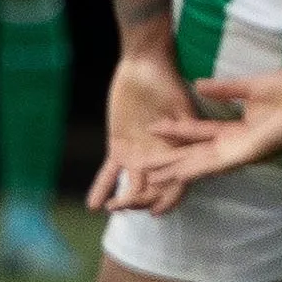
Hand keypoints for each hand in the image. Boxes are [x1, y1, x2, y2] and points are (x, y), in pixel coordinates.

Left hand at [87, 47, 200, 213]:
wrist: (144, 68)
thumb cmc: (168, 84)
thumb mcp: (181, 107)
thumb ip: (185, 130)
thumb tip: (188, 149)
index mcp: (178, 152)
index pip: (176, 182)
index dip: (169, 199)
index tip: (158, 212)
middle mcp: (159, 159)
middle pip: (153, 189)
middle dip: (142, 201)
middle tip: (127, 205)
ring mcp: (138, 155)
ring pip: (132, 186)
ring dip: (122, 200)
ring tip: (110, 207)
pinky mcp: (119, 148)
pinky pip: (109, 172)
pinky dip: (101, 187)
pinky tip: (93, 204)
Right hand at [103, 68, 281, 213]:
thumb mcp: (251, 86)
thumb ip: (224, 90)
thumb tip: (198, 85)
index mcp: (239, 130)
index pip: (200, 132)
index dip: (177, 130)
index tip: (153, 127)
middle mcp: (238, 144)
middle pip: (197, 154)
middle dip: (171, 160)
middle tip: (144, 166)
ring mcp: (243, 151)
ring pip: (203, 163)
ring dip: (178, 171)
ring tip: (153, 177)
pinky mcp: (250, 152)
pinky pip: (219, 162)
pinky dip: (197, 169)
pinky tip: (180, 174)